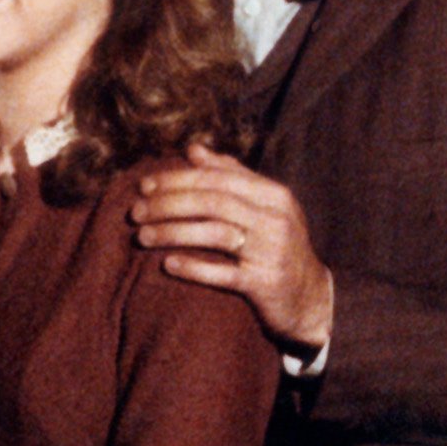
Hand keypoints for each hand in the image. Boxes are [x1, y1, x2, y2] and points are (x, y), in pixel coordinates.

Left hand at [130, 141, 333, 350]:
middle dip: (167, 204)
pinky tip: (168, 264)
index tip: (144, 185)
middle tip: (135, 212)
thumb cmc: (278, 245)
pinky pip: (224, 273)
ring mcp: (271, 251)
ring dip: (172, 232)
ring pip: (214, 234)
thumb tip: (194, 149)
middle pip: (212, 202)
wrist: (311, 297)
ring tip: (142, 236)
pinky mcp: (264, 283)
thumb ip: (231, 176)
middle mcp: (274, 219)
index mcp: (273, 195)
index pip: (217, 178)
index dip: (177, 179)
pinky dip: (194, 267)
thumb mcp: (264, 206)